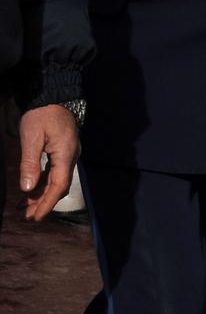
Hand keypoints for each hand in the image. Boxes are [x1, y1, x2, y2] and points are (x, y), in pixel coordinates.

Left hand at [18, 104, 78, 221]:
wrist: (53, 96)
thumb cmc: (42, 115)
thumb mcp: (31, 138)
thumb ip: (30, 164)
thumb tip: (27, 188)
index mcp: (65, 154)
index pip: (59, 185)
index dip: (47, 203)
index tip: (35, 217)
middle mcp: (71, 156)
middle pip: (60, 186)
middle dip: (44, 202)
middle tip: (28, 217)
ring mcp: (68, 153)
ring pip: (57, 180)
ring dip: (42, 194)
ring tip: (25, 207)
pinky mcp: (63, 150)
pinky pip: (55, 172)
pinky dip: (43, 183)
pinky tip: (32, 189)